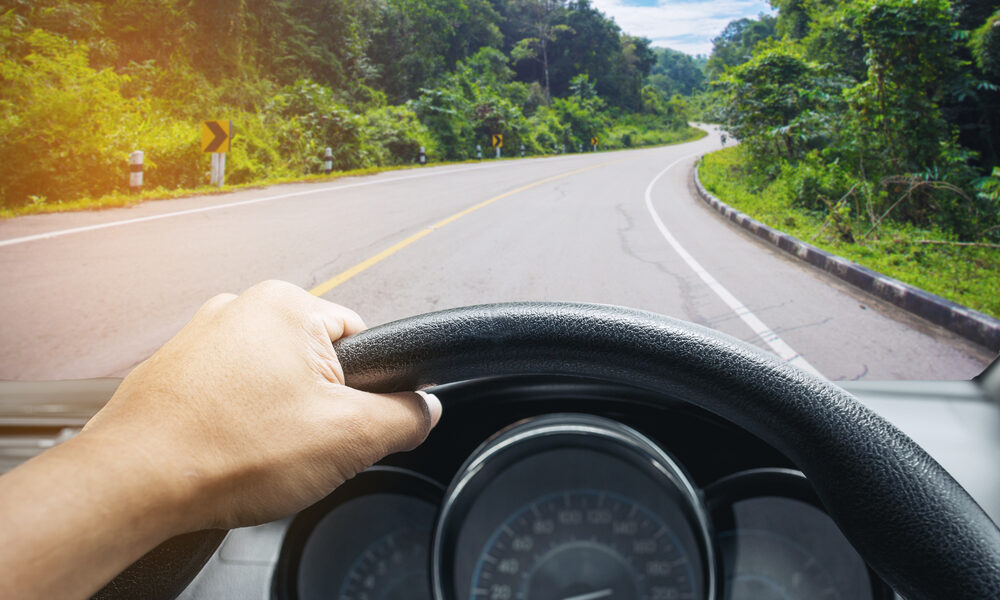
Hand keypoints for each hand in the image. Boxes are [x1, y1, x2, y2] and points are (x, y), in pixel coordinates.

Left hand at [83, 279, 441, 530]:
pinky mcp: (175, 369)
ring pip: (273, 381)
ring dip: (276, 416)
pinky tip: (229, 451)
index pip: (363, 342)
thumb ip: (405, 417)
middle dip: (319, 407)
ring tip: (257, 451)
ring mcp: (202, 336)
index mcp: (288, 304)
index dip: (365, 392)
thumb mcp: (348, 438)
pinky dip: (237, 422)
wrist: (132, 483)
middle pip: (318, 363)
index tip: (344, 423)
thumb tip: (425, 409)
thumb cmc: (226, 451)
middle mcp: (241, 307)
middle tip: (299, 444)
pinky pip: (231, 394)